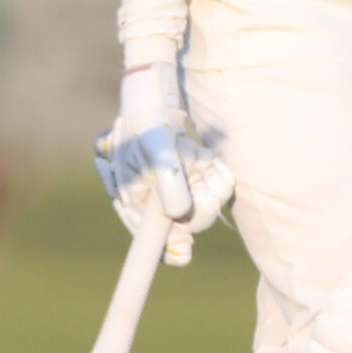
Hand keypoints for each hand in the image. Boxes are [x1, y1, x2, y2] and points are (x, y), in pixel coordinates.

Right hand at [93, 62, 230, 264]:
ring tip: (201, 159)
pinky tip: (206, 157)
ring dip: (210, 182)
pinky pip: (213, 187)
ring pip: (205, 204)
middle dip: (202, 202)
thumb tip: (180, 216)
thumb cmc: (147, 126)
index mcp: (136, 203)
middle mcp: (156, 202)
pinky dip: (215, 173)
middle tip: (205, 176)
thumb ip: (168, 183)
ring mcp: (176, 191)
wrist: (155, 100)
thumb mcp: (155, 152)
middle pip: (188, 223)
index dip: (169, 250)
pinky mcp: (191, 179)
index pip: (151, 239)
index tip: (185, 252)